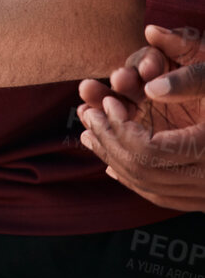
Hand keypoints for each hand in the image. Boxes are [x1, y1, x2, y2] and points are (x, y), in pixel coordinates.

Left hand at [77, 24, 204, 209]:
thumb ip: (190, 80)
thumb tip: (150, 87)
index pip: (150, 151)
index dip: (121, 127)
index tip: (107, 100)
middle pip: (142, 170)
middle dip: (109, 140)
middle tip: (87, 113)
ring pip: (148, 187)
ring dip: (113, 159)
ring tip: (89, 133)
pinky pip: (163, 197)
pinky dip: (134, 179)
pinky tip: (112, 163)